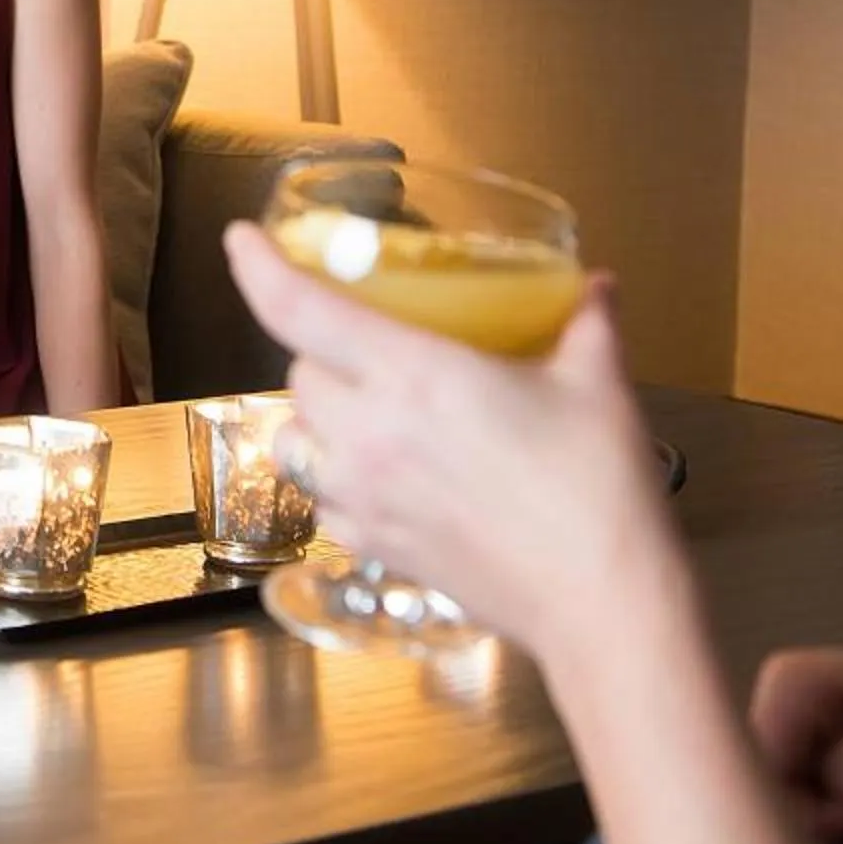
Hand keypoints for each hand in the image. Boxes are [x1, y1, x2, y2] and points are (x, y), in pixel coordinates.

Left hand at [223, 222, 675, 668]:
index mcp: (411, 375)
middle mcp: (368, 434)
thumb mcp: (596, 384)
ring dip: (317, 416)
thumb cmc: (598, 488)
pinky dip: (333, 480)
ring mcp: (362, 498)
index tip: (241, 239)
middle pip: (300, 372)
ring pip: (294, 439)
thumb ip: (586, 322)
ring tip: (363, 410)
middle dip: (323, 349)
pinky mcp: (371, 548)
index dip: (258, 268)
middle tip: (369, 343)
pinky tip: (379, 477)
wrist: (601, 603)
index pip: (299, 310)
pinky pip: (321, 501)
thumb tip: (597, 285)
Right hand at [747, 648, 842, 843]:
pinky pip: (802, 826)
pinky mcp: (834, 797)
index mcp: (829, 677)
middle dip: (802, 807)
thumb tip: (831, 782)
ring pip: (777, 801)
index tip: (841, 801)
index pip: (769, 710)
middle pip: (761, 763)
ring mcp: (819, 757)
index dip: (786, 760)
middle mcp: (811, 715)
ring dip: (818, 833)